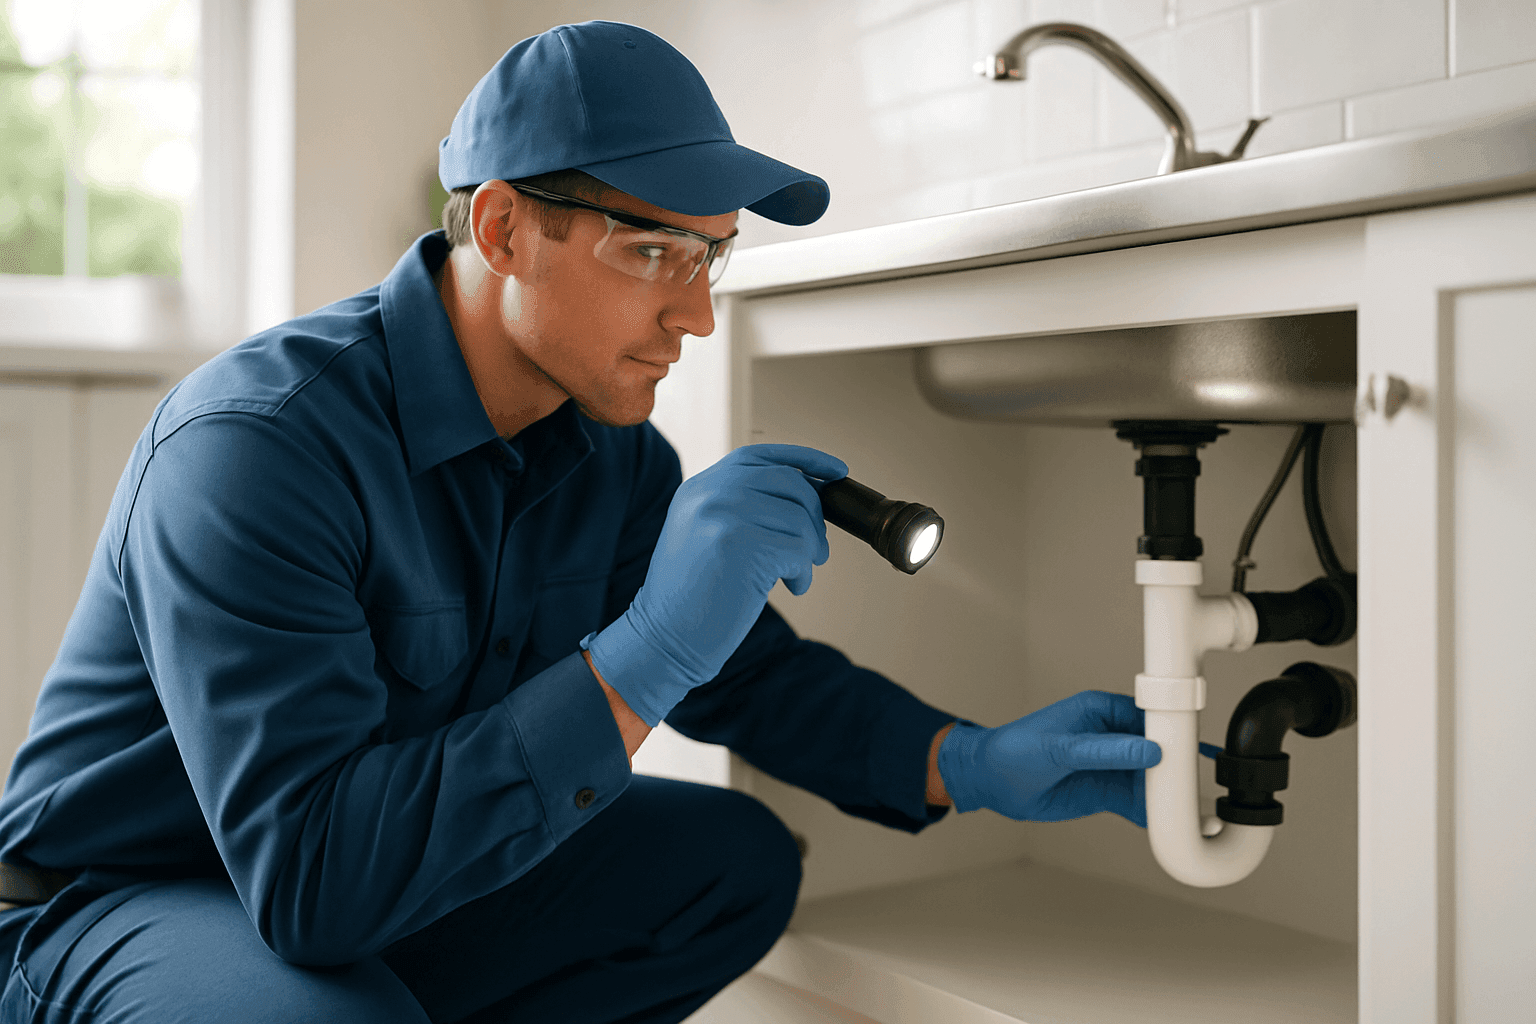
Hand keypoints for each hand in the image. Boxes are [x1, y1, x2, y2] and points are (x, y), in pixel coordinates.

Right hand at [583, 444, 846, 725]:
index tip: (837, 473)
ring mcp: (723, 514)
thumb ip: (743, 508)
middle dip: (815, 516)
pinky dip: (803, 572)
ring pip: (799, 519)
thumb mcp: (705, 534)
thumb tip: (808, 498)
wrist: (663, 638)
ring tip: (794, 575)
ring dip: (809, 551)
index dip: (805, 460)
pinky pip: (798, 549)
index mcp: (700, 486)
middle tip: (815, 550)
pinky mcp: (741, 544)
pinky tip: (790, 587)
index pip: (761, 455)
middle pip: (789, 483)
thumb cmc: (693, 596)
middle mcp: (710, 492)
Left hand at [937, 690, 1177, 826]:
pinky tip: (1168, 824)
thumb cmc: (1015, 750)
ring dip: (1168, 794)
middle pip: (1157, 751)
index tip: (1194, 750)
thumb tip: (1150, 751)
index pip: (1149, 718)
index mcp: (1101, 711)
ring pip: (1151, 779)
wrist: (990, 782)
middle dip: (1177, 767)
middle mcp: (1111, 737)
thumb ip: (1106, 752)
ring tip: (1192, 811)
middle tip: (1198, 785)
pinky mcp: (1106, 792)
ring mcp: (1111, 766)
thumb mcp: (1061, 748)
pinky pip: (1137, 801)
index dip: (1173, 733)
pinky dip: (1153, 813)